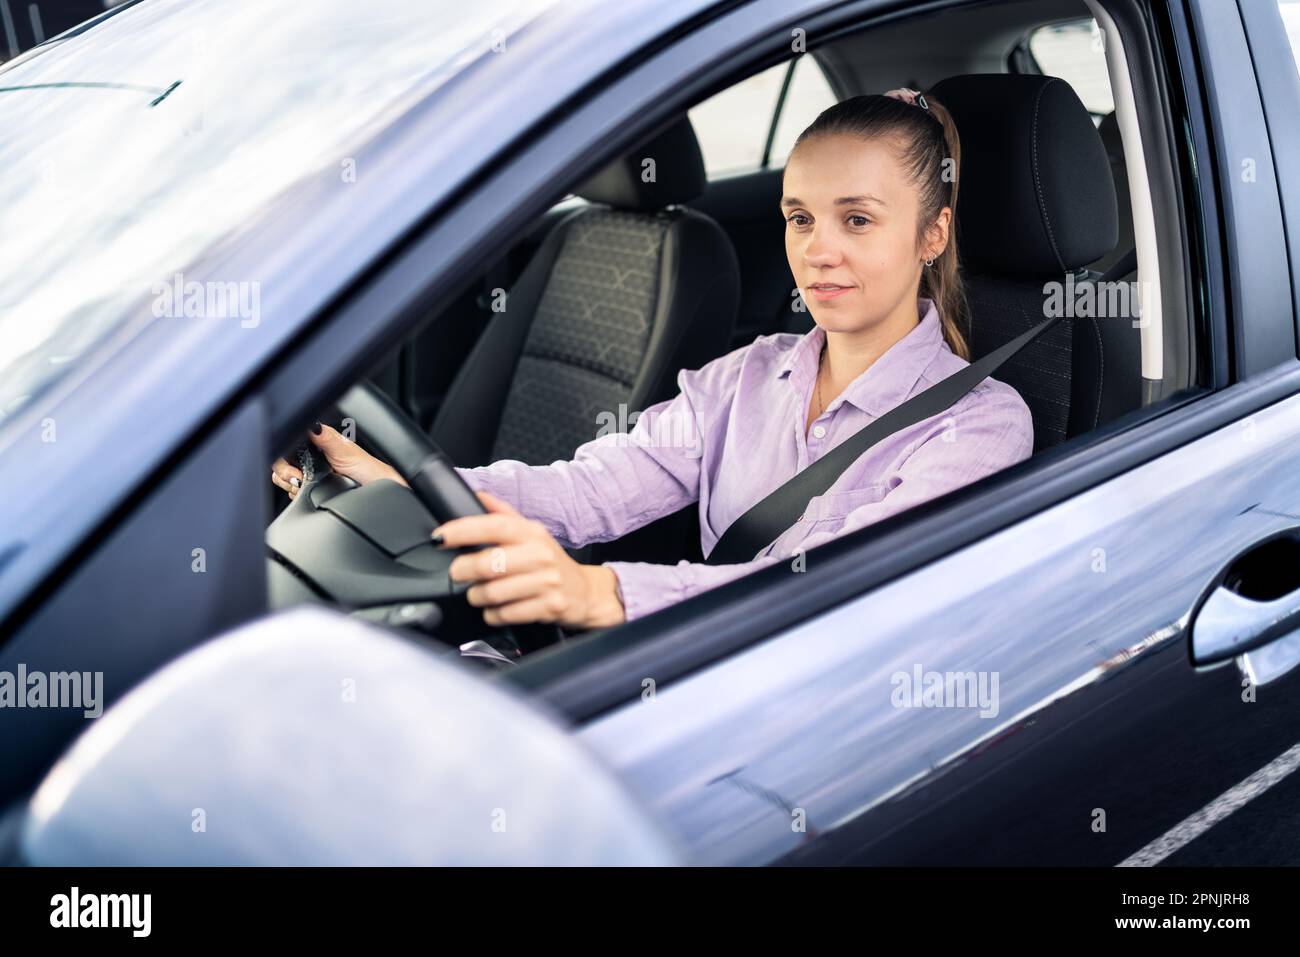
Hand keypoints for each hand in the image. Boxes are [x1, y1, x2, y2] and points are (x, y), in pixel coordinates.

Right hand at [270, 422, 406, 498]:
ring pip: (283, 479)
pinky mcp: (309, 488)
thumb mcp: (344, 450)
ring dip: (290, 485)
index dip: (284, 456)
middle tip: (299, 479)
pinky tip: (308, 492)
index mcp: (315, 442)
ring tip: (306, 485)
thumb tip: (313, 425)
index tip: (292, 467)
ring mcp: (307, 473)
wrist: (372, 490)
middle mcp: (309, 457)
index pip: (288, 444)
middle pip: (280, 463)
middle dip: (285, 474)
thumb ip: (326, 437)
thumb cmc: (365, 468)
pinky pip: (292, 492)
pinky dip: (296, 494)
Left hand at [435, 491, 625, 628]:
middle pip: (486, 563)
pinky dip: (493, 614)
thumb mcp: (532, 533)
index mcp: (531, 532)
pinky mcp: (549, 607)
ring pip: (492, 592)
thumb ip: (504, 515)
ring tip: (478, 594)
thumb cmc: (550, 562)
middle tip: (457, 573)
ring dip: (476, 596)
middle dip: (462, 570)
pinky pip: (506, 614)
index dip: (462, 530)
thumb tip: (478, 495)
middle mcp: (540, 554)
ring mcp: (546, 582)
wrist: (585, 593)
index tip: (440, 537)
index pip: (493, 526)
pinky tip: (495, 609)